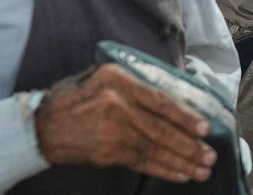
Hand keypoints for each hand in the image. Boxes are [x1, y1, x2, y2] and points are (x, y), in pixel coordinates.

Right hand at [34, 64, 216, 182]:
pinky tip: (180, 174)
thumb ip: (134, 86)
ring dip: (182, 161)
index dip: (185, 117)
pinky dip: (163, 169)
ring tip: (202, 170)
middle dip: (190, 145)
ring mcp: (112, 130)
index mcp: (119, 80)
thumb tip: (173, 100)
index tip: (204, 128)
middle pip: (161, 128)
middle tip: (210, 156)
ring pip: (155, 148)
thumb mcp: (103, 78)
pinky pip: (142, 162)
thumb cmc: (77, 99)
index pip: (160, 101)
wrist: (41, 126)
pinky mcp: (107, 153)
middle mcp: (117, 103)